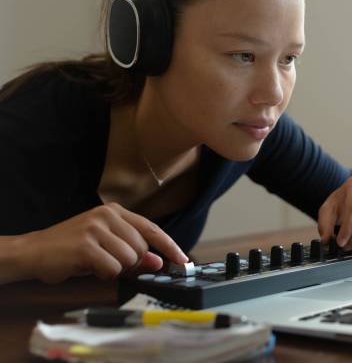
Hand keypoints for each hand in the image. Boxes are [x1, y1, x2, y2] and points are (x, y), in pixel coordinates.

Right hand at [23, 203, 187, 282]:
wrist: (32, 252)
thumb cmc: (71, 250)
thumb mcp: (106, 247)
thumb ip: (133, 251)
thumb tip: (158, 262)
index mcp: (115, 212)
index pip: (152, 229)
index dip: (170, 246)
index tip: (183, 260)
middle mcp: (107, 215)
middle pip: (142, 249)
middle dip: (130, 263)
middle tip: (108, 263)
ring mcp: (96, 228)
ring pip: (129, 259)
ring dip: (115, 269)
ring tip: (95, 264)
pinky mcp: (86, 245)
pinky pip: (112, 268)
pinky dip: (103, 274)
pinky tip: (88, 268)